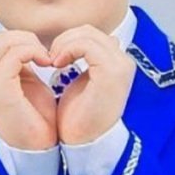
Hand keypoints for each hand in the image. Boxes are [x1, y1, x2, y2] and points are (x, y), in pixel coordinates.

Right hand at [0, 30, 57, 149]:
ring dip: (32, 45)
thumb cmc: (37, 122)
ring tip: (48, 60)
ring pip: (6, 42)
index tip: (44, 55)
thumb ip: (22, 65)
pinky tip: (47, 63)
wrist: (38, 151)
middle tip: (47, 56)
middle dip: (28, 40)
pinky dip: (33, 52)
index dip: (25, 41)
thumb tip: (28, 45)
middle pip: (1, 38)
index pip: (1, 43)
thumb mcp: (28, 84)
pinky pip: (14, 55)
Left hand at [48, 24, 136, 144]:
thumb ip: (88, 60)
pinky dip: (67, 49)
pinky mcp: (110, 72)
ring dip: (64, 44)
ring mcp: (120, 66)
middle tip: (50, 58)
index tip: (55, 57)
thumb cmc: (81, 116)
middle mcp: (124, 62)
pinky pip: (86, 45)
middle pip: (90, 31)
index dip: (70, 40)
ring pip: (87, 35)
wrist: (85, 143)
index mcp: (118, 63)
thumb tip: (86, 41)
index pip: (92, 35)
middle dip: (65, 40)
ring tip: (52, 61)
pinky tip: (56, 64)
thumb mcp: (84, 81)